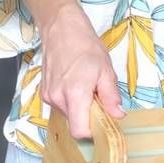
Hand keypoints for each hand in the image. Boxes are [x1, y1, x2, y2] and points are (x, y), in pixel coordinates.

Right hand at [39, 3, 123, 138]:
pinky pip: (61, 106)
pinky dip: (72, 102)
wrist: (61, 29)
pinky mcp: (45, 92)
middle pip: (75, 123)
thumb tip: (118, 115)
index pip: (79, 131)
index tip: (104, 125)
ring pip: (68, 115)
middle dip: (89, 118)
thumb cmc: (86, 46)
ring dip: (81, 109)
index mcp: (74, 94)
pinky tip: (78, 86)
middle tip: (100, 100)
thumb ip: (111, 97)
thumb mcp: (106, 71)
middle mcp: (57, 98)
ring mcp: (48, 96)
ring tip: (88, 88)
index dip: (93, 133)